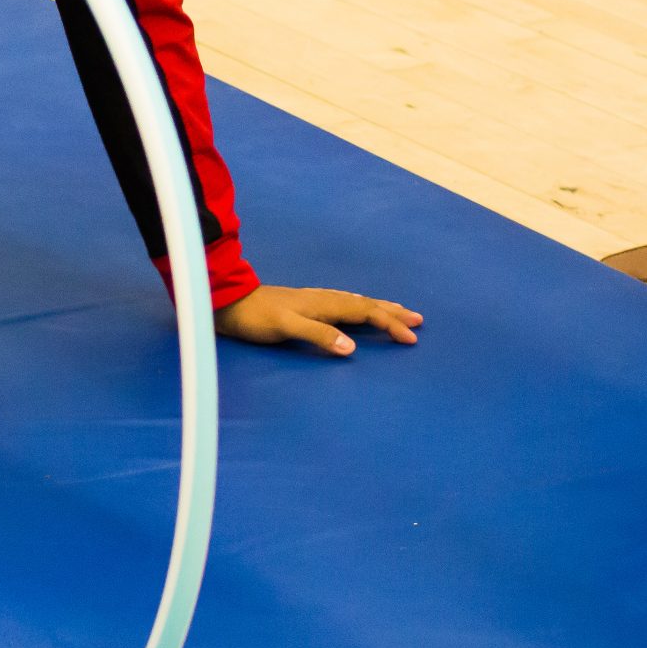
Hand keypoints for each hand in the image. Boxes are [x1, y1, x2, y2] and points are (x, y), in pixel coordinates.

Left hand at [216, 284, 422, 357]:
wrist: (228, 301)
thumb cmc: (255, 317)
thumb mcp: (286, 327)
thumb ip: (318, 335)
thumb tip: (353, 348)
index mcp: (324, 304)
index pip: (366, 313)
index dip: (390, 324)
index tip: (411, 339)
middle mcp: (323, 299)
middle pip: (366, 304)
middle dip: (393, 313)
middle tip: (418, 320)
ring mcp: (314, 300)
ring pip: (356, 302)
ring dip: (379, 307)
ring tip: (398, 310)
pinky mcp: (305, 304)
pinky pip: (344, 303)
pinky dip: (360, 306)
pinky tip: (357, 308)